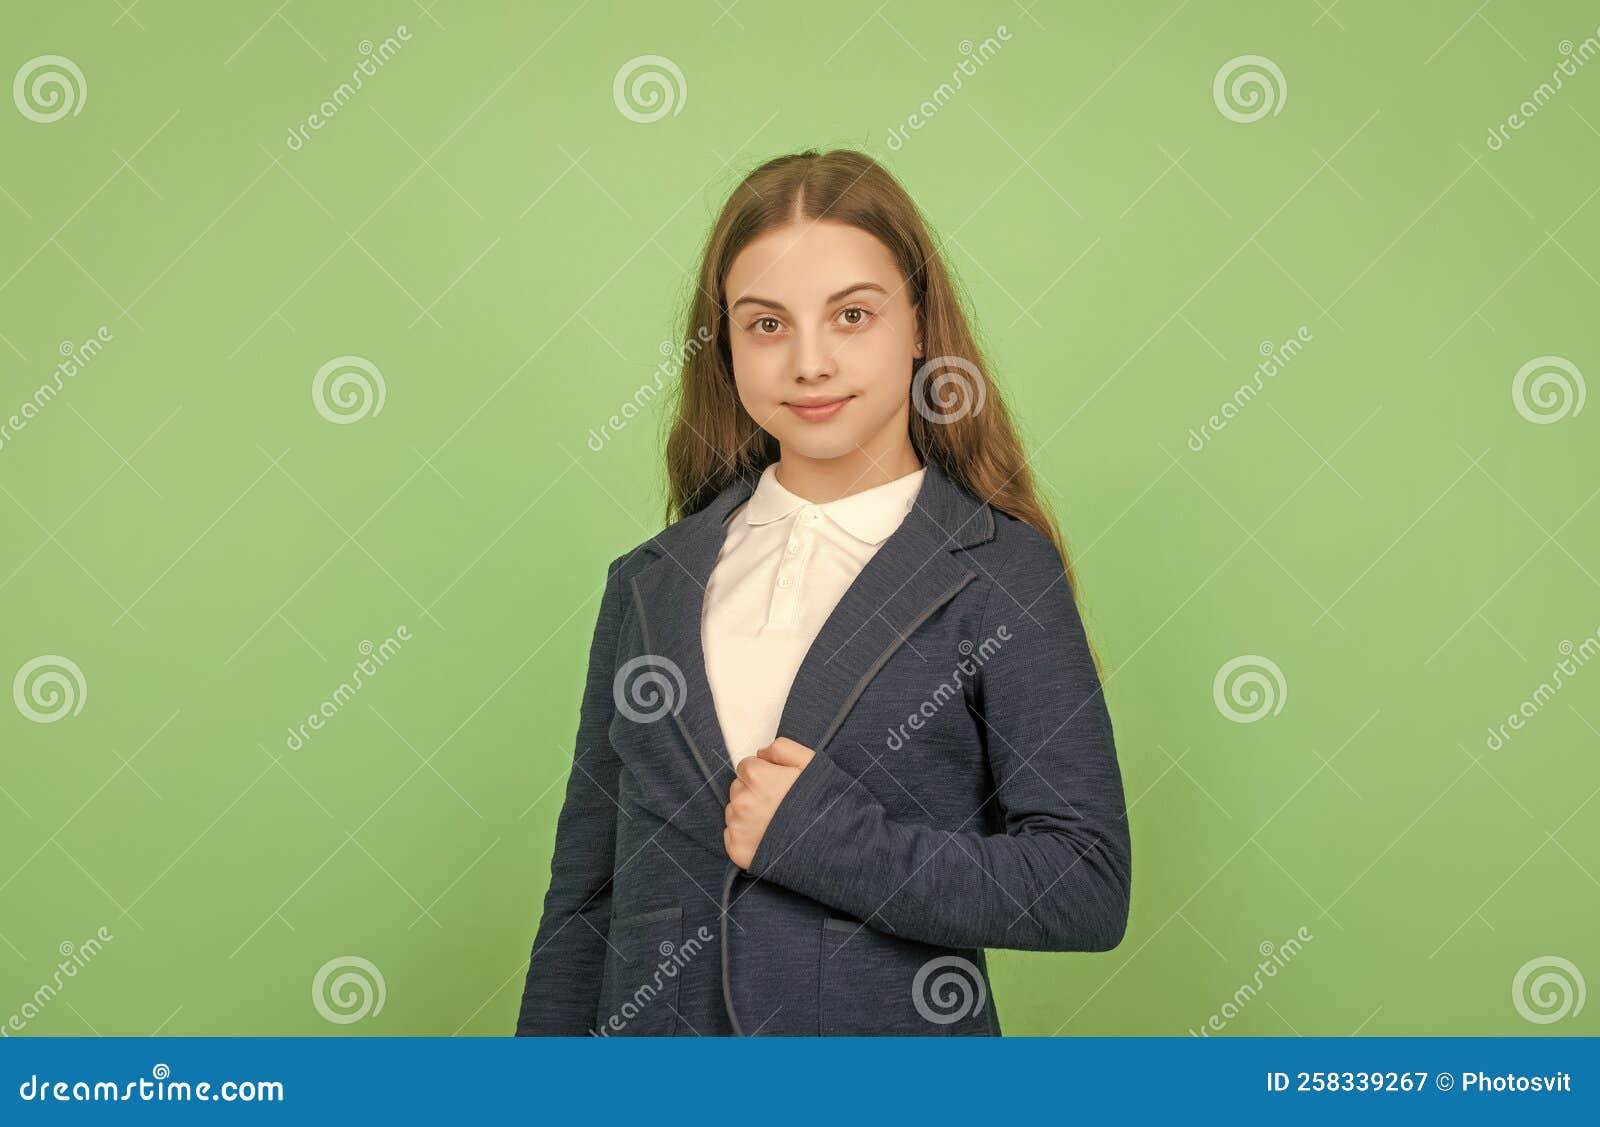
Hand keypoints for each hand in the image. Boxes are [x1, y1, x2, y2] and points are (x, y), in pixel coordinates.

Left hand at [723, 737, 815, 868]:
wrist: (831, 844)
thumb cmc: (821, 803)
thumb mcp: (810, 763)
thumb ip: (782, 748)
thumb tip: (761, 753)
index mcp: (756, 775)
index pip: (745, 766)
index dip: (763, 774)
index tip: (776, 785)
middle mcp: (742, 800)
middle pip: (738, 788)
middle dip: (753, 793)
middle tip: (778, 804)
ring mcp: (738, 826)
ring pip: (734, 812)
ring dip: (748, 814)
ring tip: (775, 822)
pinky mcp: (737, 849)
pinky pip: (733, 835)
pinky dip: (746, 837)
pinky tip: (767, 838)